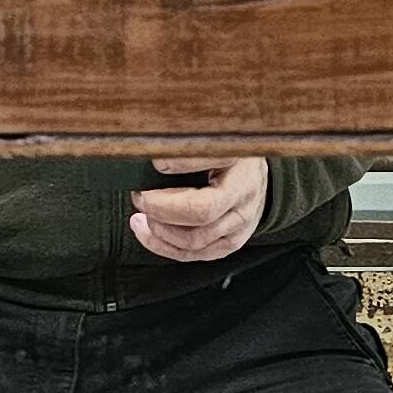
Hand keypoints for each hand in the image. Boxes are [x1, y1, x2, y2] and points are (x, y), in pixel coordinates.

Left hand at [130, 156, 268, 263]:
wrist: (253, 175)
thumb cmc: (227, 154)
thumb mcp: (213, 138)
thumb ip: (187, 144)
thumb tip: (154, 156)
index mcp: (239, 160)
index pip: (208, 162)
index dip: (178, 165)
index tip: (155, 162)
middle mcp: (244, 194)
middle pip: (201, 212)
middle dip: (162, 208)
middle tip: (141, 197)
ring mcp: (240, 223)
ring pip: (195, 240)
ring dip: (160, 231)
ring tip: (139, 217)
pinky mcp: (231, 242)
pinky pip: (195, 254)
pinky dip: (165, 247)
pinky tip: (148, 233)